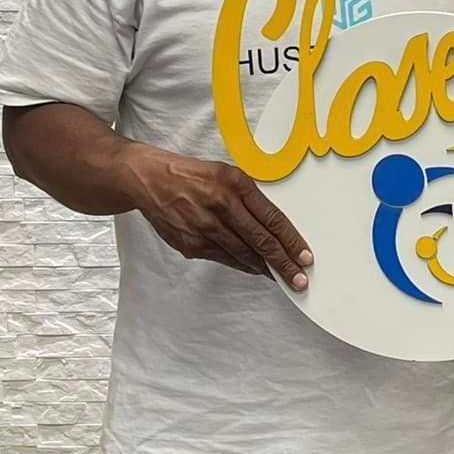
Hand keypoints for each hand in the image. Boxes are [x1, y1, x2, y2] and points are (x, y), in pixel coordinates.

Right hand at [130, 146, 311, 289]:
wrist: (148, 180)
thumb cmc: (192, 175)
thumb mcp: (226, 174)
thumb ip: (249, 198)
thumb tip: (274, 228)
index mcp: (234, 184)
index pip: (272, 219)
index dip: (291, 241)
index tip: (305, 257)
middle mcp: (221, 206)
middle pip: (260, 242)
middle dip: (283, 264)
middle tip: (299, 280)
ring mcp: (204, 227)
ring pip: (242, 254)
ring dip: (264, 268)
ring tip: (280, 277)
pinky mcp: (190, 244)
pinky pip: (223, 258)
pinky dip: (241, 264)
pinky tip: (253, 268)